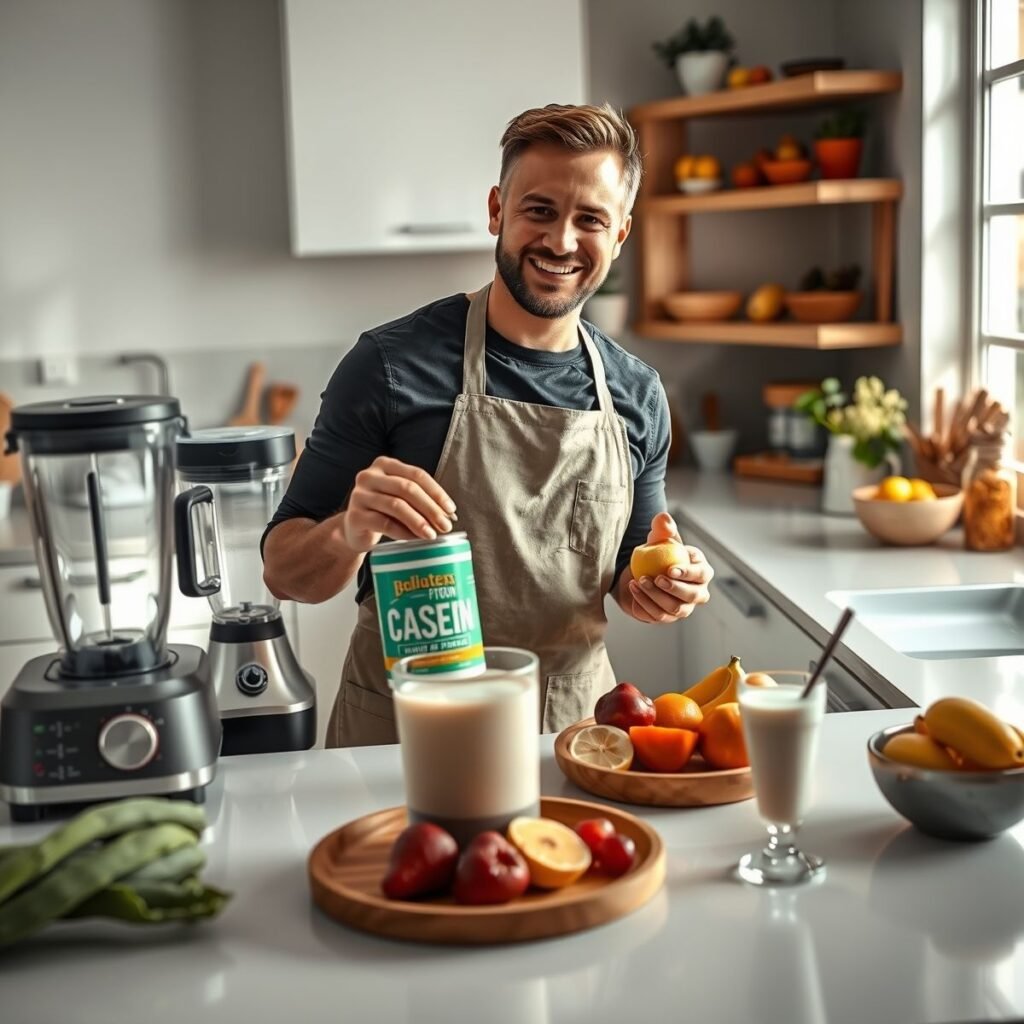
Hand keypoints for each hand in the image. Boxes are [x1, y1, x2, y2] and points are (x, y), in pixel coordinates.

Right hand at [341, 456, 456, 552]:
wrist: (354, 529)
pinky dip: (403, 532)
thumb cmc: (384, 511)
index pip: (416, 474)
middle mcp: (369, 475)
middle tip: (445, 525)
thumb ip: (422, 501)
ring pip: (396, 505)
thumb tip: (449, 514)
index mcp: (385, 465)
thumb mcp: (402, 499)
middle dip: (430, 508)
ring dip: (418, 521)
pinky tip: (414, 539)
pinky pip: (384, 523)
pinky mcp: (354, 516)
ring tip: (432, 534)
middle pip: (407, 488)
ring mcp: (359, 495)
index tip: (451, 509)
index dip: (436, 492)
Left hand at [626, 512, 713, 623]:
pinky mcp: (666, 617)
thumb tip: (664, 518)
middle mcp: (697, 593)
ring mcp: (682, 608)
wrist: (640, 571)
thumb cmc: (657, 553)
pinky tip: (633, 589)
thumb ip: (662, 528)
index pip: (702, 574)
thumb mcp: (658, 538)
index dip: (688, 573)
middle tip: (656, 578)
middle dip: (675, 588)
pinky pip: (657, 615)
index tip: (670, 569)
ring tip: (639, 581)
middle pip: (693, 596)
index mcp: (701, 572)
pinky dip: (644, 603)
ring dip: (656, 596)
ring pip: (675, 608)